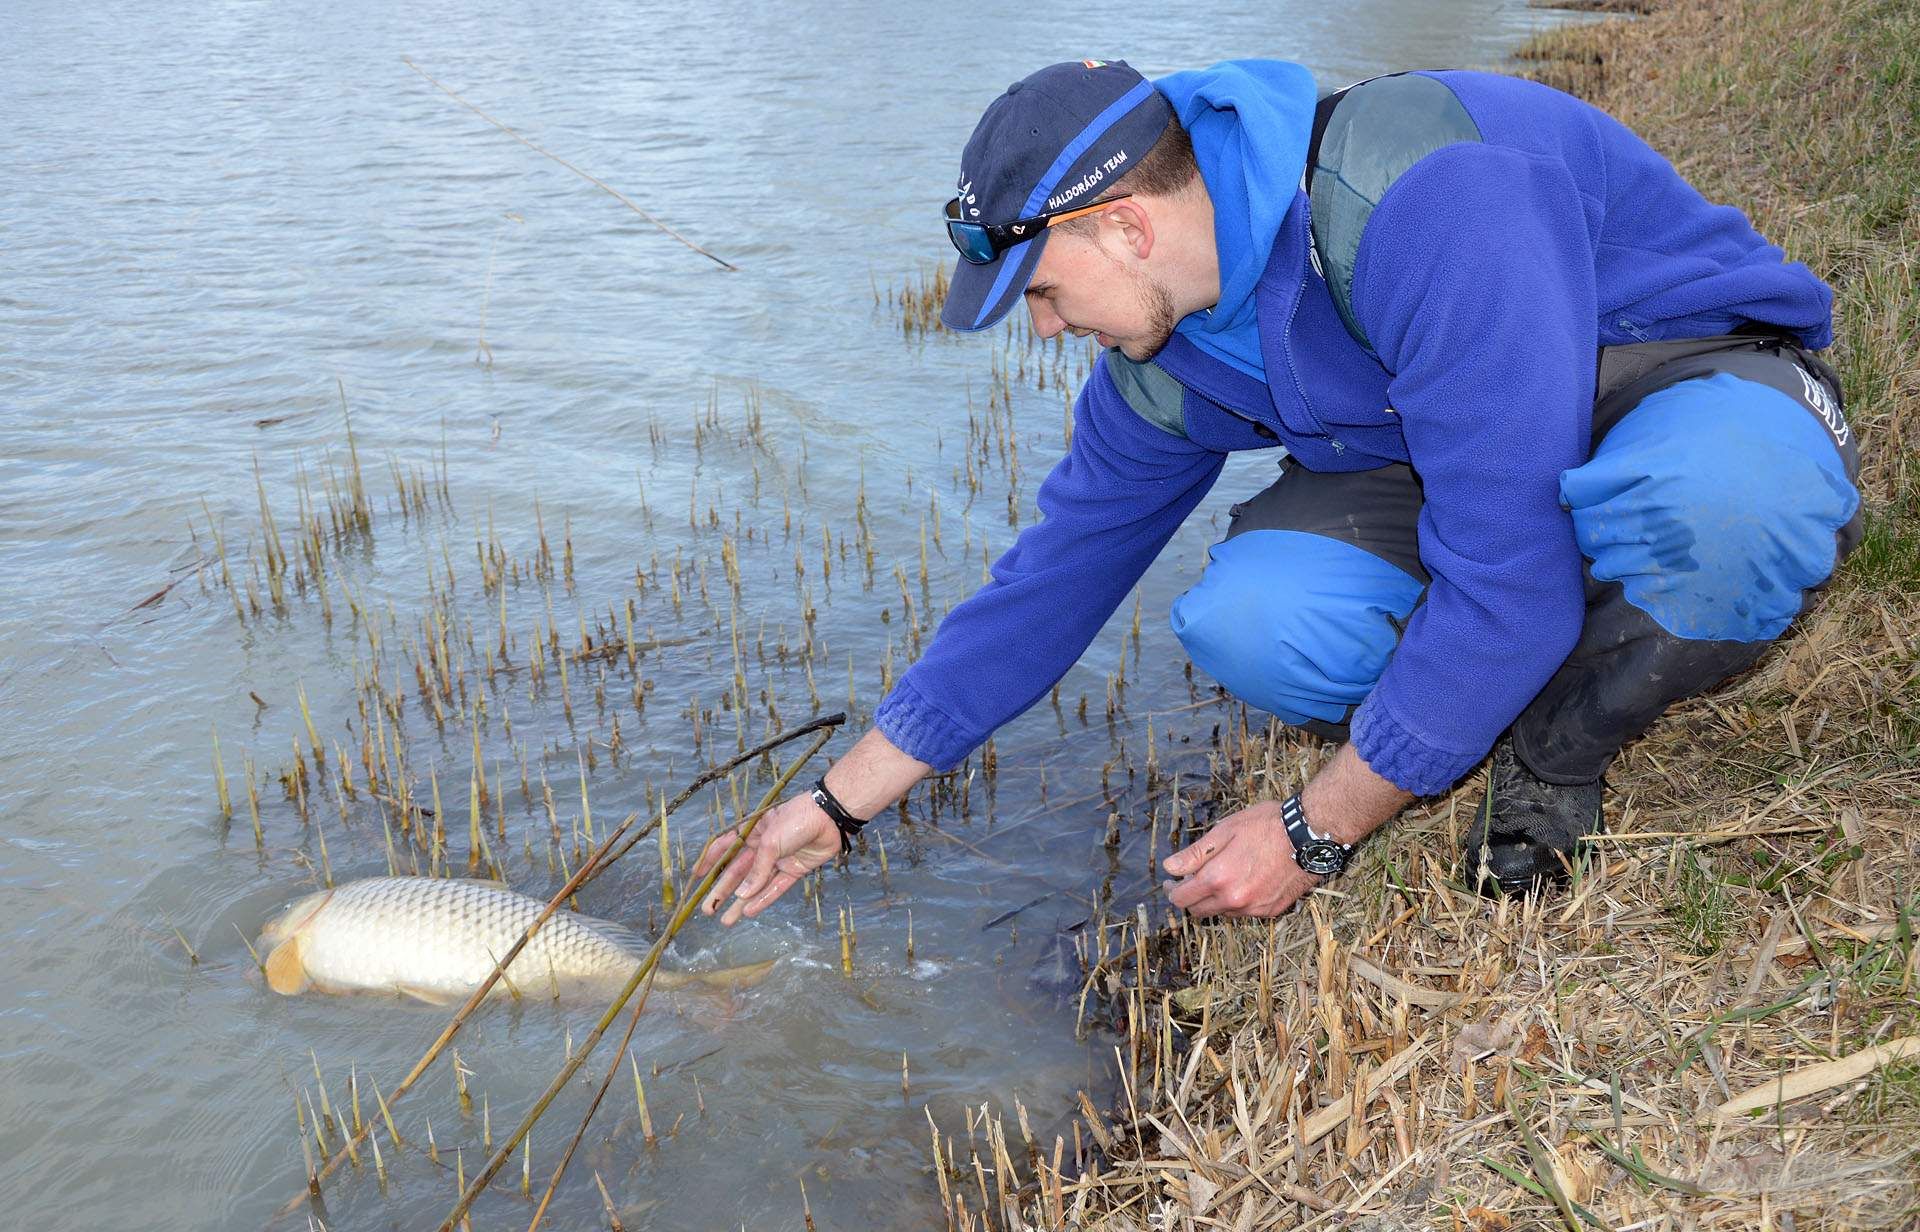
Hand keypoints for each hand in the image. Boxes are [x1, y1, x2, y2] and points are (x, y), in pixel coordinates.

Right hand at [692, 793, 842, 925]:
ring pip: (754, 885)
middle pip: (737, 873)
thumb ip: (757, 869)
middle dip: (722, 891)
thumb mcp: (770, 841)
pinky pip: (775, 888)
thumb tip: (743, 894)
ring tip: (725, 921)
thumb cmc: (796, 819)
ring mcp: (778, 860)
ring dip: (740, 903)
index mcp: (752, 831)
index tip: (696, 878)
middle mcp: (763, 847)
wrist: (829, 818)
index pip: (725, 848)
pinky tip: (749, 912)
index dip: (710, 862)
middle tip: (707, 910)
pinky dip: (763, 900)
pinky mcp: (794, 870)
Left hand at [1161, 799, 1318, 917]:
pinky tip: (1245, 881)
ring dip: (1216, 900)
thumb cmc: (1266, 825)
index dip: (1172, 890)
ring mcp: (1254, 908)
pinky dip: (1238, 901)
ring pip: (1222, 913)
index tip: (1173, 881)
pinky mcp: (1271, 911)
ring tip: (1222, 877)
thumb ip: (1196, 854)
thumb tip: (1170, 867)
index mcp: (1218, 879)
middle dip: (1191, 897)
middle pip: (1199, 911)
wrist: (1309, 835)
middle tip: (1193, 880)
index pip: (1181, 899)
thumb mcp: (1225, 830)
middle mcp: (1234, 900)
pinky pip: (1245, 912)